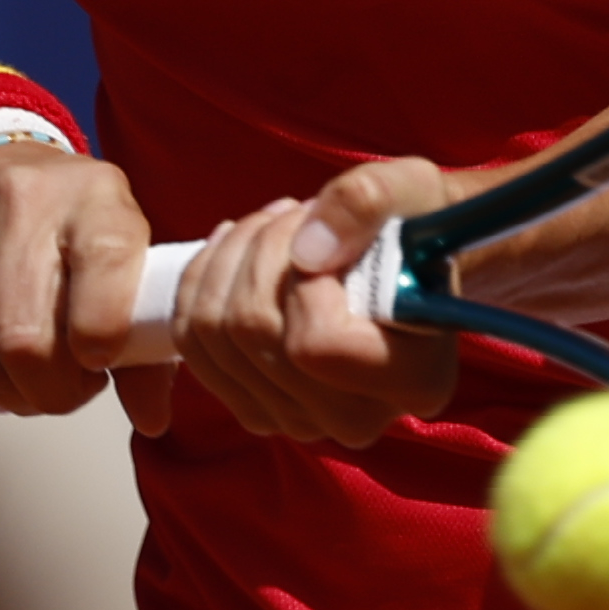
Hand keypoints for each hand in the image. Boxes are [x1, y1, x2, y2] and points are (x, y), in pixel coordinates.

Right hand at [0, 143, 154, 415]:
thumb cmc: (65, 225)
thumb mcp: (118, 255)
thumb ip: (143, 339)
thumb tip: (150, 418)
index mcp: (94, 195)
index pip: (105, 267)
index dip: (103, 333)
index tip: (100, 361)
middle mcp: (22, 199)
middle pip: (27, 340)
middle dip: (55, 392)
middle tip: (70, 389)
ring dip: (14, 394)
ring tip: (35, 379)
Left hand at [172, 155, 465, 445]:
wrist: (407, 264)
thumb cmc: (416, 227)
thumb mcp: (413, 188)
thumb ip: (367, 203)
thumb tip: (305, 253)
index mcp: (415, 381)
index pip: (316, 344)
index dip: (304, 280)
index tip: (330, 237)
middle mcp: (357, 419)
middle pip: (253, 332)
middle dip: (262, 248)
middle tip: (298, 211)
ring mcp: (300, 421)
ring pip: (214, 332)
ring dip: (231, 256)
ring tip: (274, 224)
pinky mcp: (257, 409)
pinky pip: (192, 343)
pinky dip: (202, 281)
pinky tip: (236, 250)